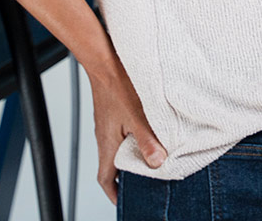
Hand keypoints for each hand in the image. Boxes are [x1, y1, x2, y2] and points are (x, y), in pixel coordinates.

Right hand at [90, 58, 165, 203]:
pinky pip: (120, 134)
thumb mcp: (138, 116)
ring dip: (131, 157)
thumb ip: (147, 141)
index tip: (125, 201)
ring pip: (117, 149)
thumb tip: (157, 163)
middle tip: (144, 181)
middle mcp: (104, 137)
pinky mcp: (111, 114)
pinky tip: (146, 134)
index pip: (105, 178)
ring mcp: (107, 126)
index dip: (114, 192)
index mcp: (107, 144)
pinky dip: (132, 140)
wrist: (104, 60)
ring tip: (149, 159)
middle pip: (112, 166)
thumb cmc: (117, 85)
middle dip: (126, 177)